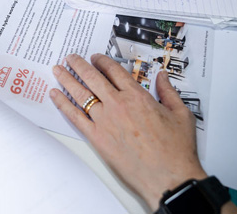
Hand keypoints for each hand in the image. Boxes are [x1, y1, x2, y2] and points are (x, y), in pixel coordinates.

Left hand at [49, 53, 206, 210]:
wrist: (168, 178)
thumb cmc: (176, 149)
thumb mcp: (181, 114)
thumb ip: (169, 92)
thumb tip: (162, 76)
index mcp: (137, 96)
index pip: (114, 70)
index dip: (102, 61)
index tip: (95, 57)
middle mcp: (117, 104)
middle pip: (92, 77)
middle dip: (79, 64)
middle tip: (70, 57)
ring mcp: (105, 121)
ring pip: (80, 93)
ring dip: (67, 79)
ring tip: (57, 69)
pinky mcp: (96, 138)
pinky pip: (75, 117)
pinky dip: (63, 104)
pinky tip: (55, 95)